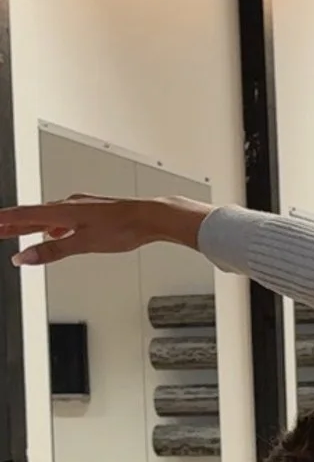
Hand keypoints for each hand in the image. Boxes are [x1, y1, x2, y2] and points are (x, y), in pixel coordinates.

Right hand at [0, 195, 207, 265]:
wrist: (151, 217)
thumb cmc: (123, 226)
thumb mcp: (83, 243)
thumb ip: (53, 251)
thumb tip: (25, 256)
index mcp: (63, 210)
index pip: (25, 215)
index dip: (5, 220)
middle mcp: (69, 205)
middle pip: (32, 215)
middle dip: (12, 223)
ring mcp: (81, 208)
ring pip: (48, 216)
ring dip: (30, 225)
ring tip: (16, 231)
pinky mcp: (92, 213)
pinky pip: (63, 218)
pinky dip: (52, 226)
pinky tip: (55, 232)